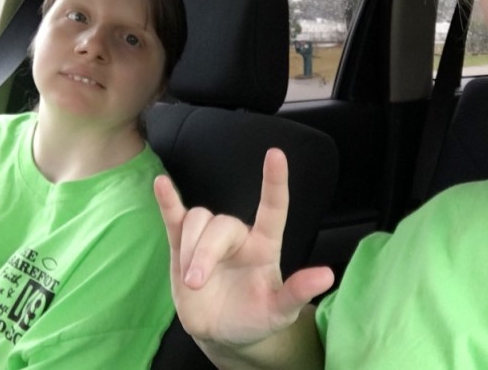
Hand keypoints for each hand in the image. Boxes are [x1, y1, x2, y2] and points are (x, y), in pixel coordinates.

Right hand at [154, 148, 333, 346]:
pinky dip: (168, 202)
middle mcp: (238, 237)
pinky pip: (176, 218)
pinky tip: (160, 185)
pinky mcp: (183, 247)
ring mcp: (209, 240)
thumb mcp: (280, 311)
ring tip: (190, 281)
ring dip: (190, 248)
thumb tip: (327, 275)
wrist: (223, 333)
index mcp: (264, 246)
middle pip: (220, 225)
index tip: (276, 155)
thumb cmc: (256, 317)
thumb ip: (298, 293)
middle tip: (196, 283)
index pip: (273, 209)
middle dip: (205, 252)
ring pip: (197, 220)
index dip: (274, 183)